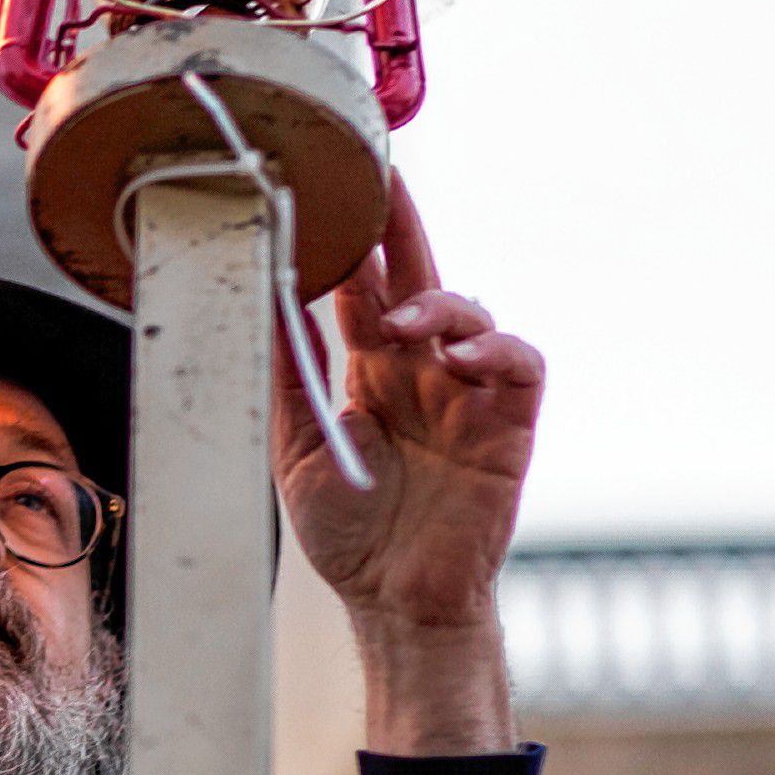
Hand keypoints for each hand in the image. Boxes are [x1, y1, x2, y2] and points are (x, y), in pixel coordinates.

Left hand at [272, 173, 541, 750]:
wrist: (392, 601)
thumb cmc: (347, 532)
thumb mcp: (298, 446)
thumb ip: (288, 376)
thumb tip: (255, 300)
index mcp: (367, 370)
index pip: (360, 285)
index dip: (351, 237)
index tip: (327, 185)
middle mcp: (419, 370)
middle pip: (415, 277)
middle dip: (402, 223)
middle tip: (384, 172)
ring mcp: (466, 394)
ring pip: (469, 314)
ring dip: (438, 304)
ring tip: (399, 321)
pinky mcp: (507, 427)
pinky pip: (519, 368)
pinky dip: (498, 352)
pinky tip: (464, 359)